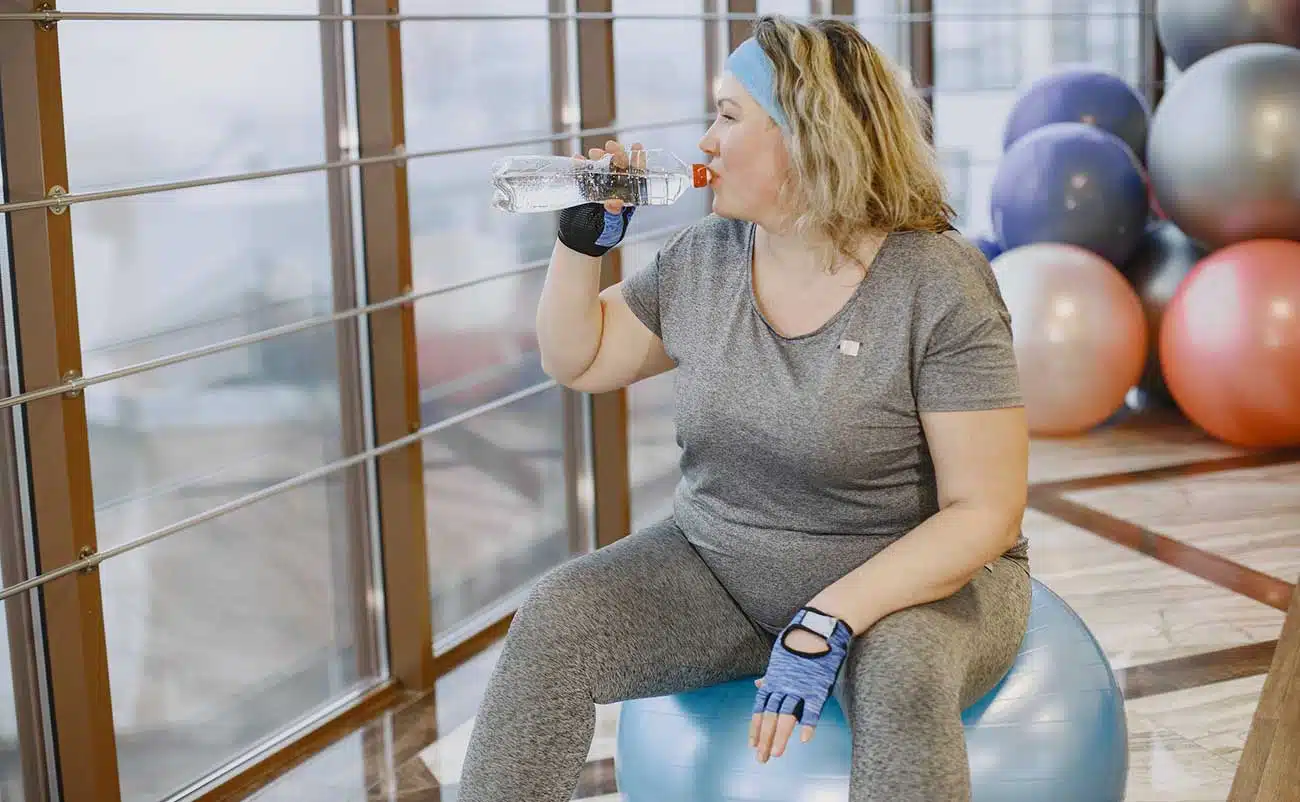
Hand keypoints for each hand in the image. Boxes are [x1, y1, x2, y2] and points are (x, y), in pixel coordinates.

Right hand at [557, 140, 643, 257]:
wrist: (579, 242)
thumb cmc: (600, 237)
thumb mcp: (610, 228)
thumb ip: (613, 215)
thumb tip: (615, 203)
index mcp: (627, 197)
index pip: (636, 176)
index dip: (638, 161)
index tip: (637, 148)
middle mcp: (614, 188)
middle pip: (619, 166)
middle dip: (616, 153)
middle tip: (611, 146)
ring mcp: (599, 186)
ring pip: (601, 165)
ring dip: (598, 156)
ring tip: (594, 153)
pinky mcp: (583, 187)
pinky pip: (582, 173)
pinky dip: (579, 165)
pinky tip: (577, 160)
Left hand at [749, 608, 852, 762]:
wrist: (820, 626)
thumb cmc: (799, 642)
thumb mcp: (779, 658)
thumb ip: (770, 677)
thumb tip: (758, 685)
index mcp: (774, 679)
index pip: (760, 708)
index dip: (756, 727)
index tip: (752, 744)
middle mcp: (783, 685)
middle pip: (770, 716)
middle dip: (765, 739)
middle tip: (761, 759)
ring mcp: (800, 687)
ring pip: (787, 715)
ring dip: (780, 736)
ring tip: (776, 753)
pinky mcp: (818, 686)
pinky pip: (812, 708)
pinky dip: (808, 723)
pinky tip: (804, 739)